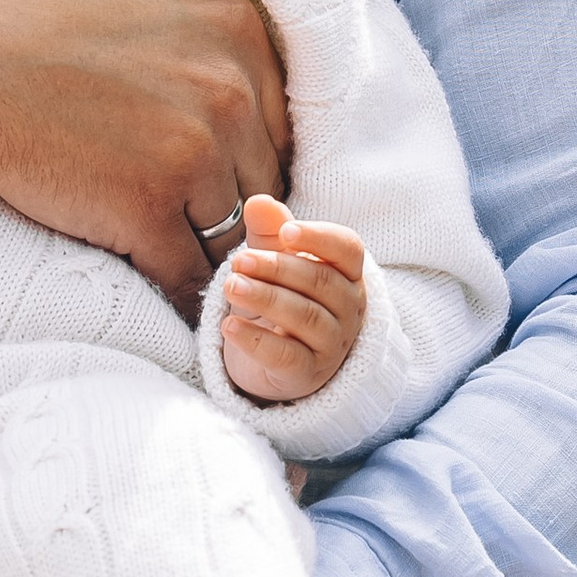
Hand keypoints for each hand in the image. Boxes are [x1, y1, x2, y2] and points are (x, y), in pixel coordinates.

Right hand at [0, 0, 289, 318]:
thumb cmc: (27, 9)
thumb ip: (204, 18)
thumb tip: (242, 61)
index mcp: (240, 28)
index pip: (278, 120)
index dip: (245, 154)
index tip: (215, 176)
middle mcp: (232, 87)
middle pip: (262, 178)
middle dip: (230, 204)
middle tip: (192, 224)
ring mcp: (195, 150)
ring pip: (229, 232)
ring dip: (207, 254)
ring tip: (182, 269)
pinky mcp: (147, 209)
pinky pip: (188, 273)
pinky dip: (179, 292)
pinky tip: (160, 296)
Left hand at [220, 196, 366, 403]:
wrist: (272, 362)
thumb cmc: (280, 300)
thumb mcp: (272, 261)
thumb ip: (268, 231)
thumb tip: (258, 201)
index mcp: (346, 273)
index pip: (348, 248)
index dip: (319, 237)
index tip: (284, 233)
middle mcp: (348, 309)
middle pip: (321, 281)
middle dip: (277, 267)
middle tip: (238, 260)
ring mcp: (332, 344)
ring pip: (305, 317)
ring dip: (265, 298)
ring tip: (231, 286)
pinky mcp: (306, 374)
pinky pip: (285, 356)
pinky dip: (255, 340)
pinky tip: (228, 326)